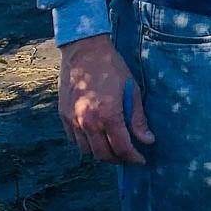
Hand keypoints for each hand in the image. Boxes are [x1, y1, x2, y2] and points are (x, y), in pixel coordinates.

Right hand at [59, 33, 153, 163]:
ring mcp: (73, 120)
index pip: (122, 148)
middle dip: (118, 159)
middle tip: (128, 156)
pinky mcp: (63, 116)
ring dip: (101, 154)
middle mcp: (88, 122)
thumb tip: (147, 140)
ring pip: (87, 151)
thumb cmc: (112, 67)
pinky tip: (96, 138)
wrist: (84, 50)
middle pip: (103, 155)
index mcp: (108, 115)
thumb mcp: (132, 90)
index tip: (141, 159)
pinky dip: (86, 144)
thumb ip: (138, 118)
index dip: (133, 157)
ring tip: (113, 148)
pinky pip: (74, 140)